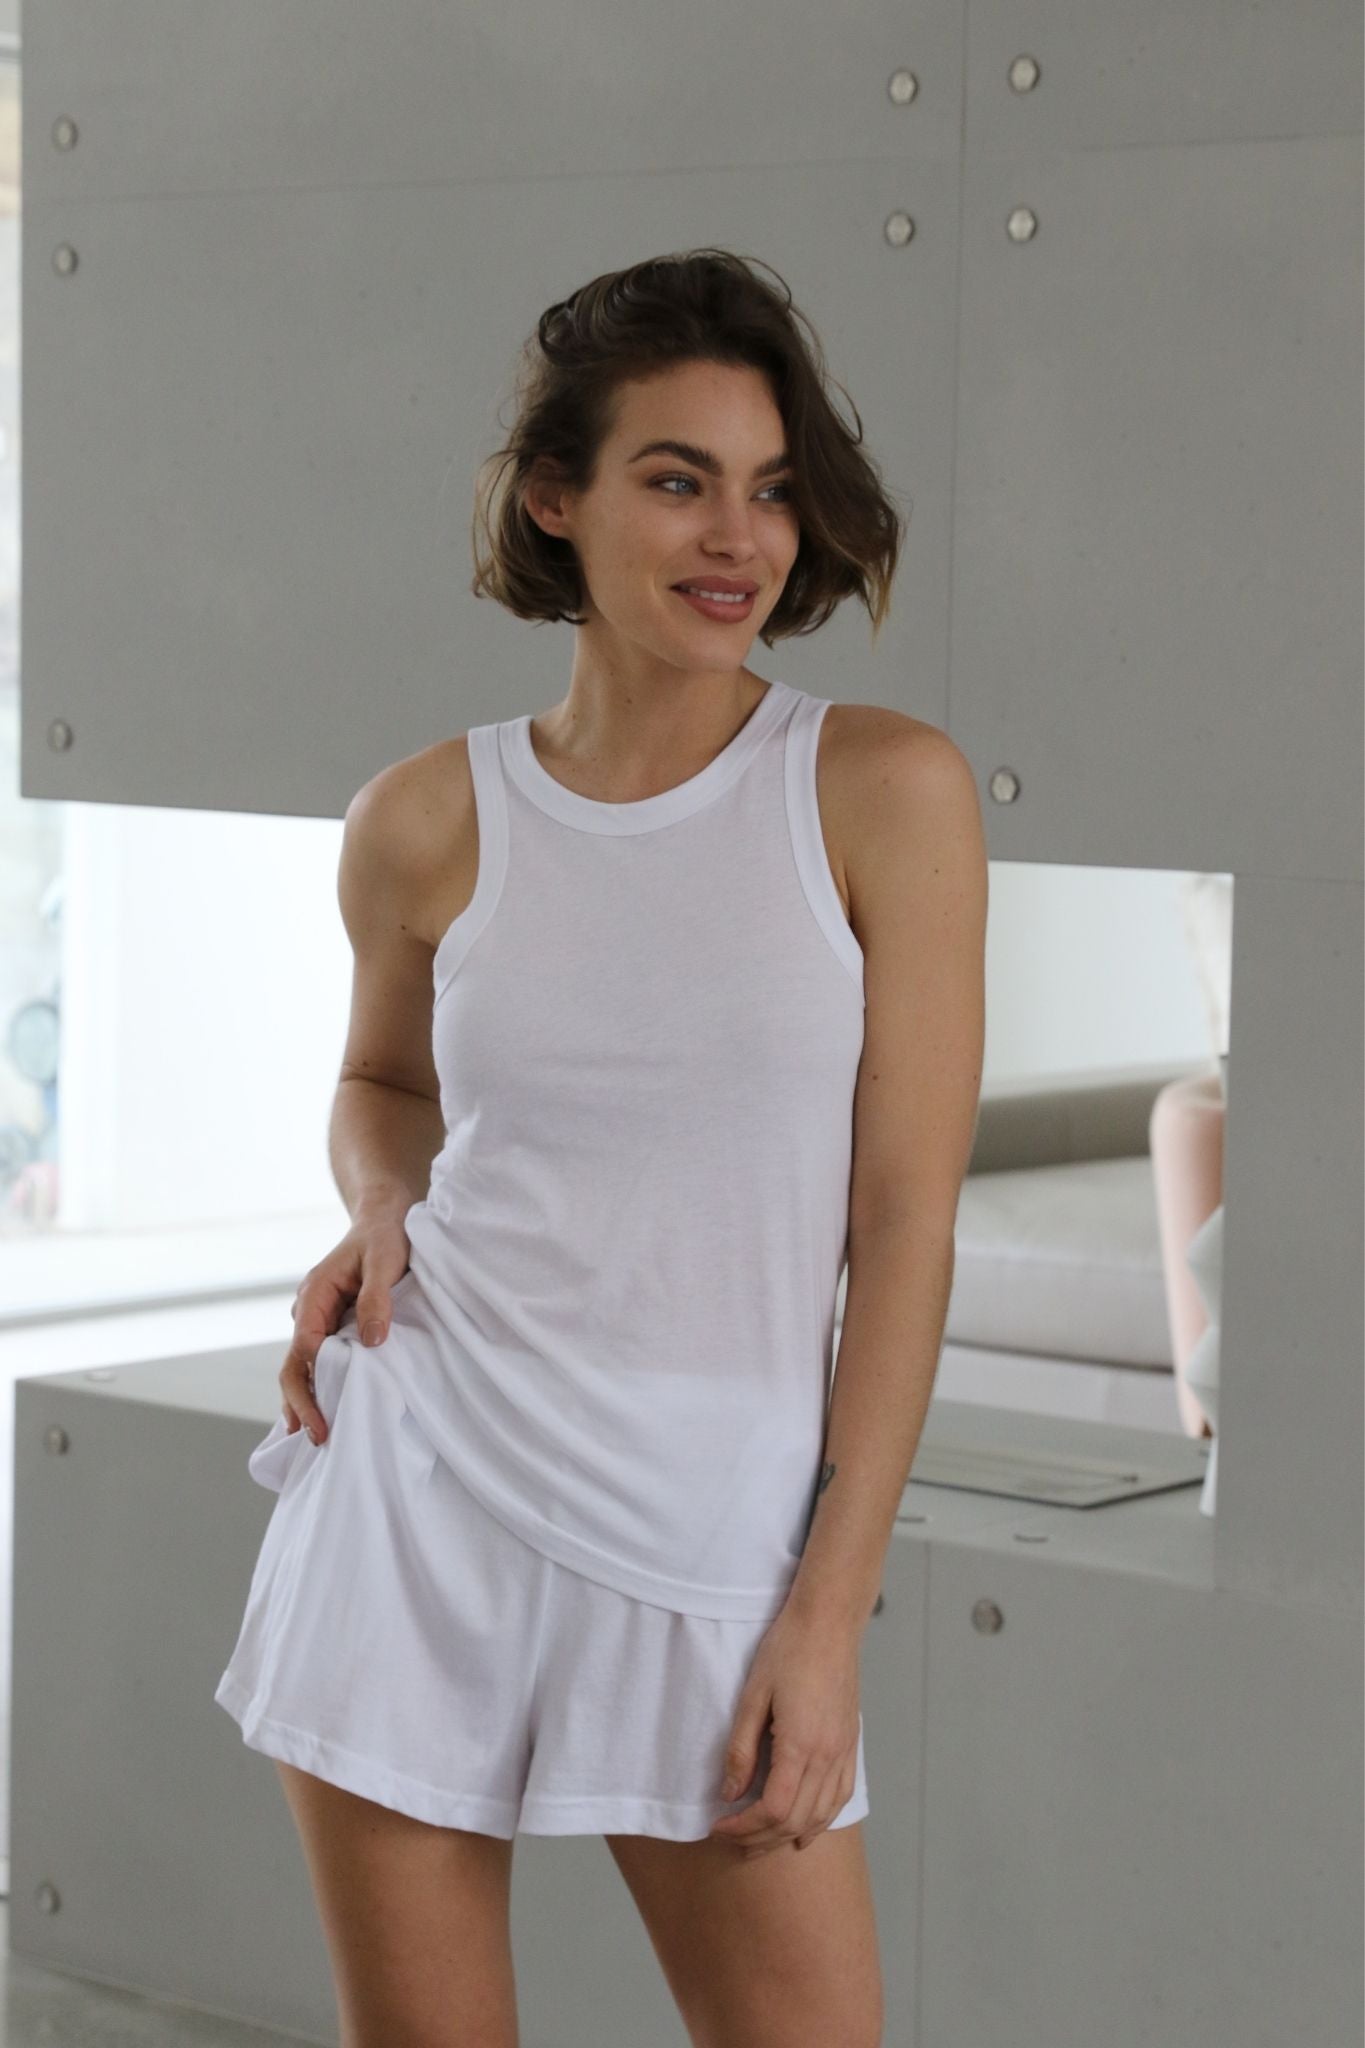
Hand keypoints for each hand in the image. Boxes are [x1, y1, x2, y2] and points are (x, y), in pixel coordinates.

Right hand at [279, 1208, 411, 1445]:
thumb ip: (377, 1299)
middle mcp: (310, 1311)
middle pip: (295, 1364)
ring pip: (304, 1366)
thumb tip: (372, 1342)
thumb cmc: (385, 1234)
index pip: (304, 1349)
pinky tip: (325, 1411)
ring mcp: (320, 1320)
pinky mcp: (335, 1325)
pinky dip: (321, 1385)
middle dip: (301, 1402)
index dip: (311, 1385)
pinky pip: (322, 1360)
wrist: (385, 1215)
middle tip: (316, 1438)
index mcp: (315, 1295)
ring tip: (314, 1437)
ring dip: (307, 1399)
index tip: (323, 1416)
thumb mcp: (385, 1261)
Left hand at [708, 1604, 860, 1858]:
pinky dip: (821, 1821)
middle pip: (796, 1821)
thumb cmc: (789, 1650)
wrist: (829, 1623)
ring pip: (821, 1816)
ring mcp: (844, 1752)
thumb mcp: (752, 1696)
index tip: (719, 1826)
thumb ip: (740, 1749)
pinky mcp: (850, 1745)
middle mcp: (828, 1756)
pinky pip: (841, 1797)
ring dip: (788, 1836)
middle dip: (760, 1839)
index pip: (773, 1810)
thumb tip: (729, 1793)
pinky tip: (805, 1828)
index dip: (743, 1827)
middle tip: (730, 1838)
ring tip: (759, 1841)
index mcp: (802, 1745)